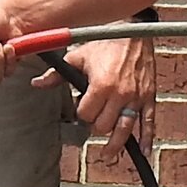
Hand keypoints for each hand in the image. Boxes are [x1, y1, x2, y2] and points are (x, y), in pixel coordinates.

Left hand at [52, 36, 155, 152]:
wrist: (134, 31)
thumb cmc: (105, 44)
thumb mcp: (78, 57)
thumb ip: (57, 74)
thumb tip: (37, 84)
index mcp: (100, 86)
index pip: (86, 115)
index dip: (81, 114)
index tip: (81, 109)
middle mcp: (120, 94)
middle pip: (103, 126)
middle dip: (95, 126)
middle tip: (93, 121)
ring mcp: (136, 98)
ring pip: (124, 130)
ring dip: (115, 145)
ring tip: (108, 155)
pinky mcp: (149, 97)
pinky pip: (149, 122)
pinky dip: (147, 139)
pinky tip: (145, 152)